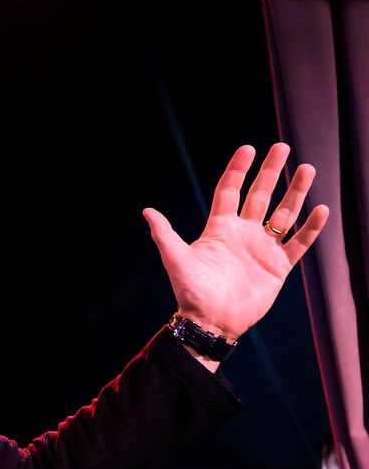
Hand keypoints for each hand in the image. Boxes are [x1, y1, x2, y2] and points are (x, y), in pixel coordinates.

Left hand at [143, 143, 328, 340]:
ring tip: (307, 169)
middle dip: (271, 172)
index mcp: (220, 228)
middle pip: (261, 195)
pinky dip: (310, 228)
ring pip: (284, 213)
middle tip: (282, 147)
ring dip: (296, 192)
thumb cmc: (191, 292)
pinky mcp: (278, 266)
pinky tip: (320, 209)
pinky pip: (299, 242)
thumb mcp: (176, 260)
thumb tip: (147, 211)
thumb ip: (165, 235)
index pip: (230, 191)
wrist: (210, 322)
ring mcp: (263, 248)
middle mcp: (243, 233)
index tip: (247, 148)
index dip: (238, 170)